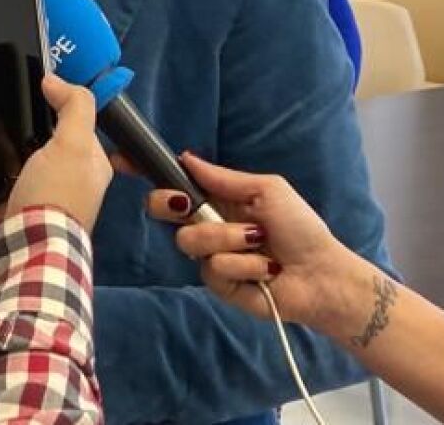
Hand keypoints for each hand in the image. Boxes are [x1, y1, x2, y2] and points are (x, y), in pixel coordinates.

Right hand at [0, 74, 113, 228]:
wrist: (26, 252)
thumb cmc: (55, 196)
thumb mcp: (75, 145)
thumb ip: (74, 106)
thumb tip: (55, 81)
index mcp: (88, 163)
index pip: (73, 122)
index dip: (51, 101)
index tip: (24, 85)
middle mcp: (63, 177)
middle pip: (33, 135)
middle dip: (6, 114)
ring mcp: (32, 191)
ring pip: (6, 151)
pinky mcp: (6, 204)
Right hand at [144, 154, 373, 342]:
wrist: (321, 274)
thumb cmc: (300, 227)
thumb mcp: (267, 190)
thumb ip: (223, 178)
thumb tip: (186, 157)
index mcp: (218, 198)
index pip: (174, 183)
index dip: (145, 172)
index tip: (121, 160)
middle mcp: (208, 225)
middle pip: (163, 210)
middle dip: (169, 203)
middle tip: (187, 204)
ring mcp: (210, 256)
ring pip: (189, 240)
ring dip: (228, 238)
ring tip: (260, 244)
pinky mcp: (218, 285)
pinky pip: (213, 268)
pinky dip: (244, 266)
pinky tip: (265, 271)